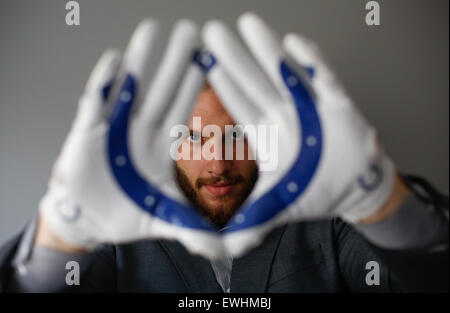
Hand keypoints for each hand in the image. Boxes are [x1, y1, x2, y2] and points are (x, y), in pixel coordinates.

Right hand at [38, 19, 222, 256]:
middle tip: (190, 32)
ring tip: (151, 31)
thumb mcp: (163, 219)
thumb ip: (191, 227)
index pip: (182, 113)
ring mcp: (115, 129)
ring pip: (130, 90)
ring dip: (140, 62)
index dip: (195, 88)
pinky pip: (95, 104)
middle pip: (161, 93)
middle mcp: (142, 133)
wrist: (88, 219)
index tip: (209, 62)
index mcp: (163, 149)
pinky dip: (103, 84)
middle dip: (174, 62)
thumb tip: (221, 245)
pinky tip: (113, 61)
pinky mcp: (87, 132)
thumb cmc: (127, 213)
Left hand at [202, 13, 397, 255]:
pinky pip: (325, 81)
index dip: (221, 89)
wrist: (356, 187)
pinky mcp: (338, 105)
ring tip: (248, 25)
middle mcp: (284, 118)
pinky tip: (294, 44)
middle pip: (256, 85)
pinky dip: (313, 64)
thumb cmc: (314, 192)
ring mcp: (310, 108)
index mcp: (267, 138)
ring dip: (267, 51)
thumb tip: (221, 246)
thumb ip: (249, 221)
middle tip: (213, 34)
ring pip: (285, 75)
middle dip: (235, 60)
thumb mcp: (277, 207)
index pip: (239, 110)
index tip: (202, 66)